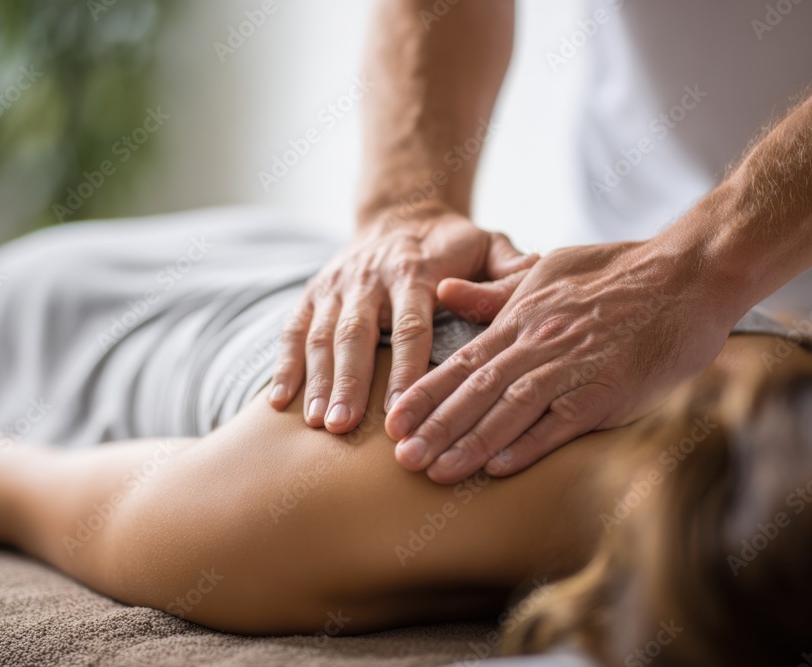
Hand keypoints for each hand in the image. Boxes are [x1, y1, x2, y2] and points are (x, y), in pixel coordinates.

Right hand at [268, 209, 534, 433]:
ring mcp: (336, 286)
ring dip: (316, 380)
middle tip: (344, 427)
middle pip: (356, 333)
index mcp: (414, 270)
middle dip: (348, 382)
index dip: (405, 368)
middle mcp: (369, 278)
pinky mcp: (312, 294)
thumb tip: (533, 282)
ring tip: (318, 423)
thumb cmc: (452, 244)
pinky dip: (284, 365)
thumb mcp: (489, 243)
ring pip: (321, 335)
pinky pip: (293, 331)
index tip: (402, 408)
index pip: (411, 324)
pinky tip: (278, 403)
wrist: (401, 213)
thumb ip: (509, 269)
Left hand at [385, 239, 736, 482]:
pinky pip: (563, 421)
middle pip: (477, 390)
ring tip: (436, 470)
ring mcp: (576, 366)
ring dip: (471, 442)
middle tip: (402, 459)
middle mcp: (541, 343)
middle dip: (436, 426)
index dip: (426, 393)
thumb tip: (444, 291)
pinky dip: (531, 443)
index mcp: (524, 318)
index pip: (464, 361)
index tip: (394, 420)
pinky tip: (500, 467)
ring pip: (512, 408)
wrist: (689, 273)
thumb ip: (495, 292)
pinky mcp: (611, 389)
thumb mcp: (547, 270)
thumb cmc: (619, 270)